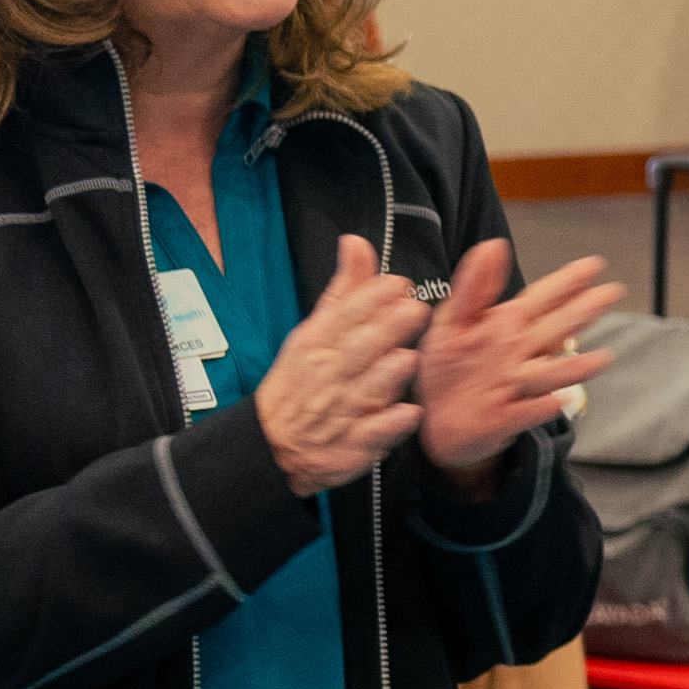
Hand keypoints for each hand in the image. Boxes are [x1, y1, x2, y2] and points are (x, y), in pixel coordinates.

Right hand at [251, 235, 429, 496]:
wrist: (273, 444)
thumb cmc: (302, 381)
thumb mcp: (314, 331)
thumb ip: (344, 291)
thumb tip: (356, 243)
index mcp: (318, 345)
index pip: (344, 317)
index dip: (370, 300)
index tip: (399, 285)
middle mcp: (329, 375)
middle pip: (357, 350)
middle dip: (384, 331)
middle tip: (415, 311)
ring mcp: (342, 412)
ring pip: (366, 391)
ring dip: (386, 375)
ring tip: (408, 358)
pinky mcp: (354, 445)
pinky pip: (373, 434)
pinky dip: (390, 424)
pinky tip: (410, 413)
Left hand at [416, 240, 624, 490]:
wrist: (434, 419)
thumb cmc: (448, 366)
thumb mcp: (452, 319)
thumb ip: (474, 284)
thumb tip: (495, 244)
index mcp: (509, 326)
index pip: (543, 299)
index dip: (566, 282)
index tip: (593, 265)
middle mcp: (520, 353)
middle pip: (556, 330)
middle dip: (582, 312)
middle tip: (610, 293)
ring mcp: (516, 386)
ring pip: (548, 374)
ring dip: (573, 368)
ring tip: (601, 358)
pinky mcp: (506, 418)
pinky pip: (526, 412)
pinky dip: (541, 408)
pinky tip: (558, 402)